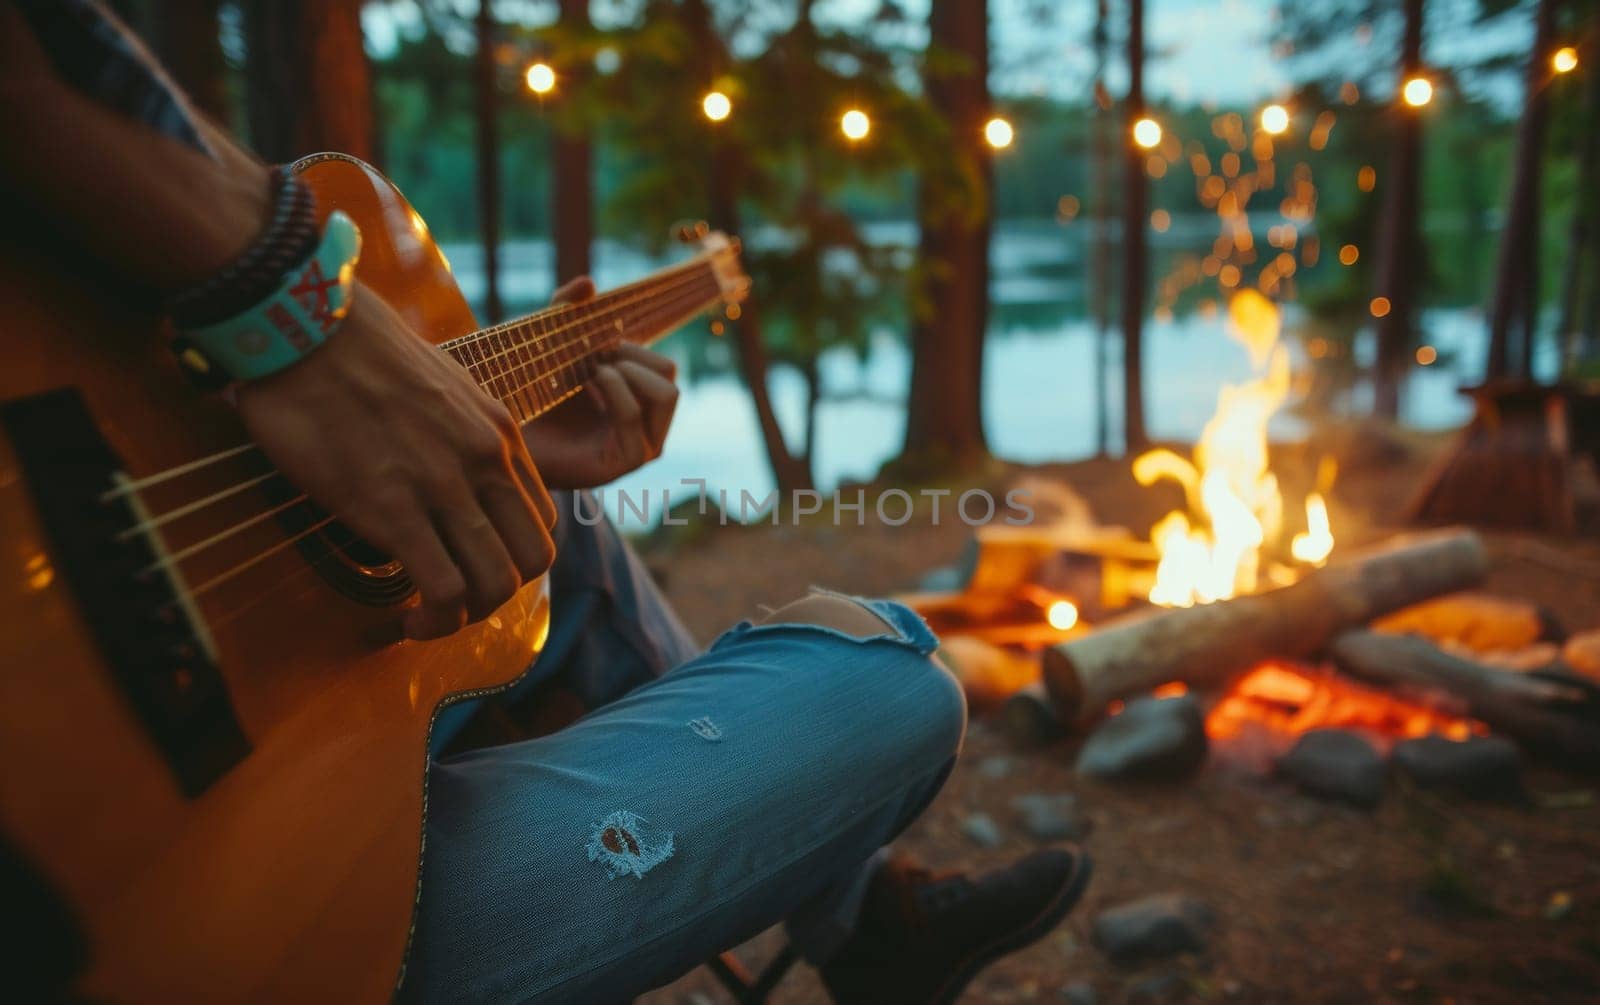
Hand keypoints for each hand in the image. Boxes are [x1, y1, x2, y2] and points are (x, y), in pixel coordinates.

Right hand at [235, 282, 557, 639]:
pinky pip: (442, 589)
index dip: (511, 557)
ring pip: (495, 583)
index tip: (468, 565)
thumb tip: (441, 466)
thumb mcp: (438, 385)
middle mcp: (485, 461)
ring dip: (464, 618)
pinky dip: (432, 620)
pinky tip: (405, 621)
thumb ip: (456, 430)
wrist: (306, 326)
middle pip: (533, 559)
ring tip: (426, 621)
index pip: (540, 520)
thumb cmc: (355, 353)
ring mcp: (443, 485)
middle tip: (453, 600)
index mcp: (499, 433)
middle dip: (498, 594)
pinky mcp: (392, 508)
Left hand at [521, 276, 680, 488]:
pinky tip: (587, 388)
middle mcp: (644, 425)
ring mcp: (638, 446)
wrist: (499, 439)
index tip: (593, 350)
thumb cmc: (525, 396)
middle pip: (670, 376)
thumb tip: (588, 283)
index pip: (663, 367)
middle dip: (631, 357)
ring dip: (627, 373)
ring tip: (590, 375)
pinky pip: (637, 419)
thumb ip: (565, 311)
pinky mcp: (622, 463)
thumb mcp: (547, 344)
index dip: (631, 348)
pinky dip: (615, 393)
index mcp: (636, 401)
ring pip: (667, 395)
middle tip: (592, 361)